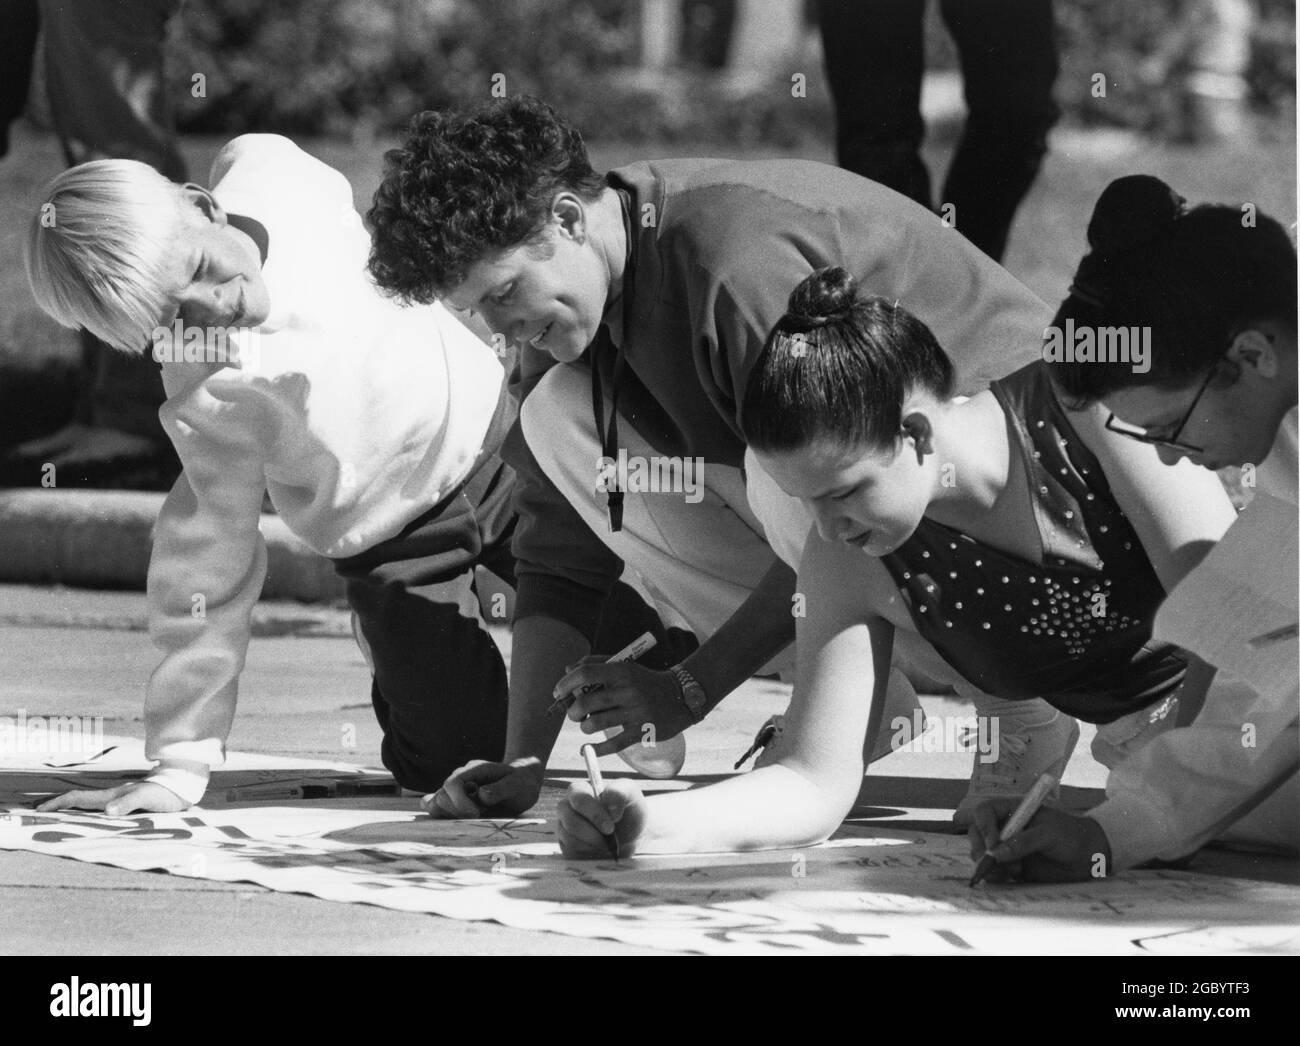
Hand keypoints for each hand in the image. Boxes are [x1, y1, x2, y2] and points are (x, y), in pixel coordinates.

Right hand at [36, 781, 186, 815]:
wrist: (182, 787)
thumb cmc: (165, 794)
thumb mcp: (147, 798)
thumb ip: (129, 803)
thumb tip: (108, 811)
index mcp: (111, 797)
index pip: (79, 799)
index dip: (58, 804)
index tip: (39, 810)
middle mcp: (112, 798)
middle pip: (79, 802)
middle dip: (58, 807)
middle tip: (39, 814)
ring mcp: (119, 801)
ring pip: (89, 806)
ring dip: (71, 811)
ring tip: (56, 819)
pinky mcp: (128, 805)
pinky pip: (101, 810)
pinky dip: (88, 815)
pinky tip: (88, 822)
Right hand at [421, 757, 543, 818]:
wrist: (520, 784)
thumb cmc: (520, 784)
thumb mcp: (517, 785)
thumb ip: (502, 789)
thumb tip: (482, 795)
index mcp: (475, 770)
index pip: (453, 783)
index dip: (460, 802)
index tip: (476, 814)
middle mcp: (461, 778)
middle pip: (441, 796)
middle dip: (457, 812)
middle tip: (478, 817)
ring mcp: (455, 790)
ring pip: (435, 804)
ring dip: (450, 816)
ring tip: (471, 818)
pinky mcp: (453, 802)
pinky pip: (436, 808)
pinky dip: (442, 817)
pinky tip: (458, 820)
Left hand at [554, 660, 692, 756]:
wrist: (681, 697)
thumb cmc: (645, 681)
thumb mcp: (625, 667)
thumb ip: (596, 664)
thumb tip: (568, 670)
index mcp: (622, 671)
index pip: (586, 673)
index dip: (566, 683)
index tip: (558, 692)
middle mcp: (628, 690)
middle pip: (587, 702)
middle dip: (573, 711)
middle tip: (574, 714)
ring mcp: (636, 712)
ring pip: (596, 723)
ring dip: (585, 727)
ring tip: (587, 725)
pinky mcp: (642, 731)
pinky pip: (613, 744)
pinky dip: (596, 749)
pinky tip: (586, 749)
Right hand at [556, 779, 646, 858]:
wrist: (633, 839)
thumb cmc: (629, 813)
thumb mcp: (632, 796)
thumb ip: (619, 793)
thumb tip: (608, 805)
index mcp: (580, 791)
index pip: (577, 797)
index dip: (593, 812)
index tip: (610, 827)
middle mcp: (567, 809)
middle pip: (570, 821)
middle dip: (592, 833)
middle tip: (609, 839)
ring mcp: (564, 829)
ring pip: (570, 839)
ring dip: (592, 845)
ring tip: (606, 844)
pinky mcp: (565, 848)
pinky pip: (571, 854)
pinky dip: (588, 855)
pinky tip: (599, 851)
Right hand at [968, 800, 1113, 882]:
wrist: (1089, 856)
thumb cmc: (1071, 835)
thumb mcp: (1048, 834)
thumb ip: (1023, 842)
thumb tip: (995, 853)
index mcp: (1011, 810)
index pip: (985, 812)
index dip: (983, 826)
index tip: (992, 844)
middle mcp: (1004, 827)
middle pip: (977, 834)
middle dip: (979, 848)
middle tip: (989, 862)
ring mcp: (1007, 847)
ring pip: (983, 854)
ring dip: (990, 864)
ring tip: (1014, 868)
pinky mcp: (1012, 865)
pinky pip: (995, 870)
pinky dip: (997, 874)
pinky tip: (1014, 874)